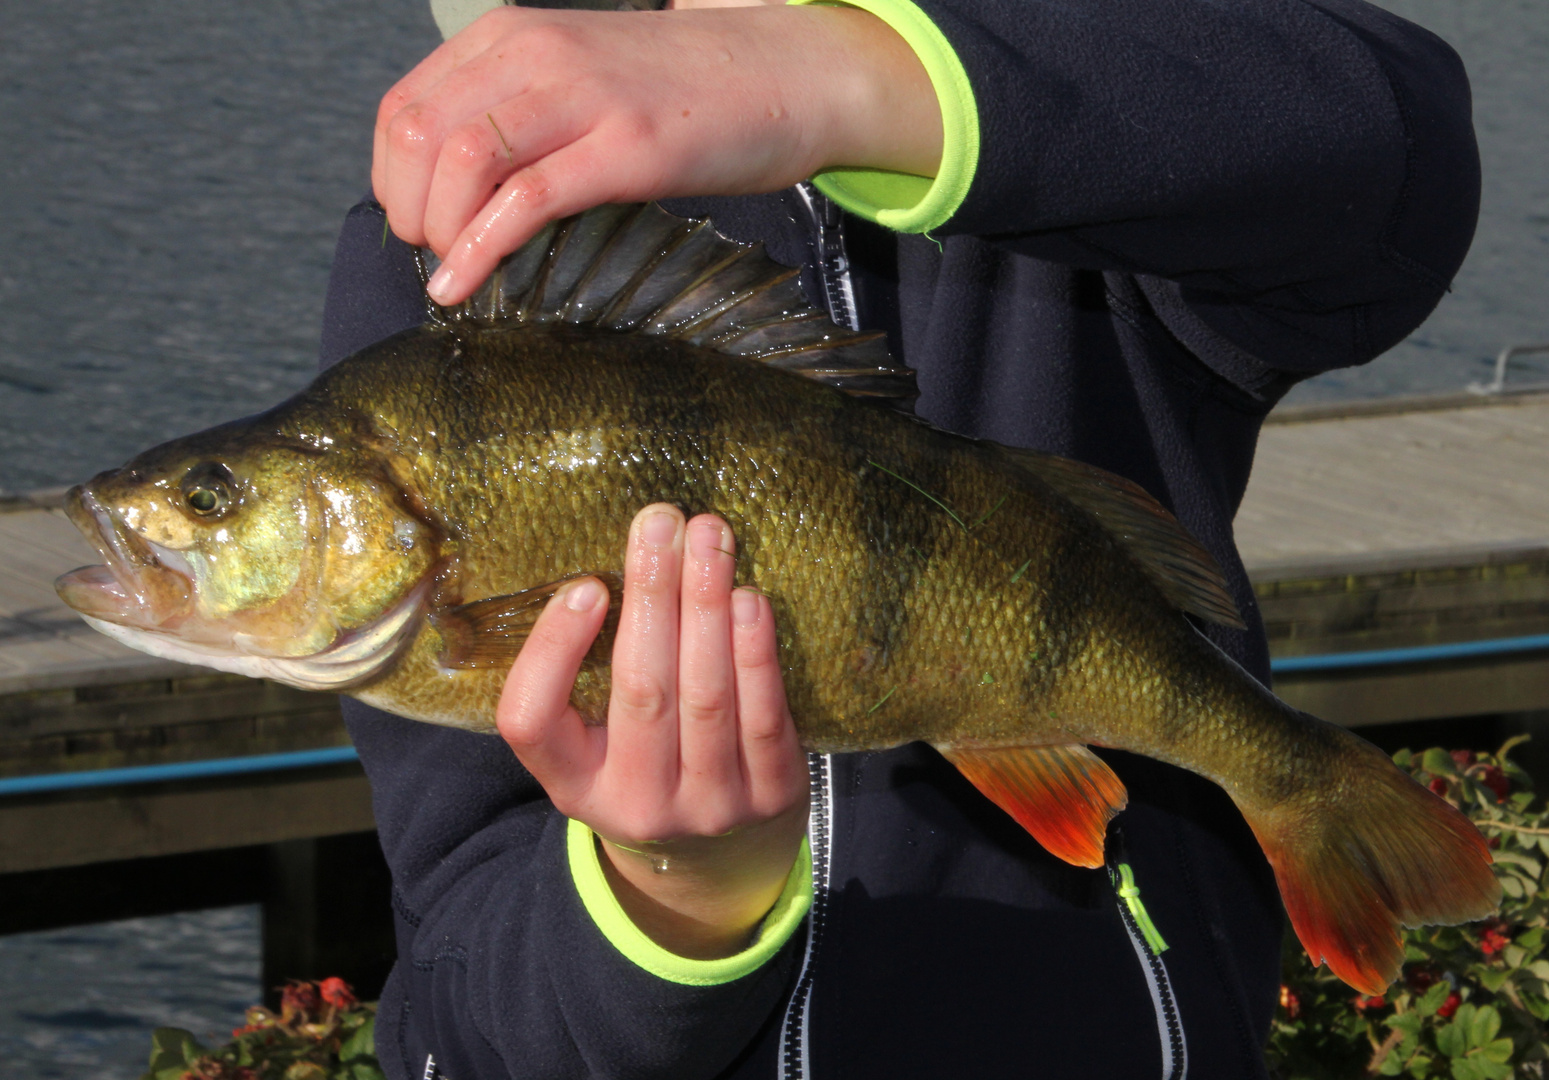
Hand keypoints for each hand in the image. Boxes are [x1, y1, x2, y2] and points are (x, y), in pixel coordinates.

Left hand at [373, 2, 941, 303]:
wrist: (786, 72)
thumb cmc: (685, 92)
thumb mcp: (581, 82)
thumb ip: (519, 115)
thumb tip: (456, 187)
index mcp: (513, 36)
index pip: (404, 108)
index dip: (392, 179)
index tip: (419, 223)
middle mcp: (536, 53)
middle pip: (417, 137)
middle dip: (408, 211)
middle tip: (437, 252)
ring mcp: (583, 96)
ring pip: (459, 162)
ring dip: (439, 230)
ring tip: (455, 268)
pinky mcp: (627, 148)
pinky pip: (526, 200)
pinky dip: (479, 250)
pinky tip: (463, 286)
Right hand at [496, 505, 809, 958]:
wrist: (721, 859)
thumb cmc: (648, 768)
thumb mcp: (596, 746)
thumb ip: (588, 675)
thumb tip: (625, 560)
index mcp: (573, 785)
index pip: (532, 723)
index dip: (552, 651)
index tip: (584, 585)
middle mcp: (635, 803)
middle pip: (639, 692)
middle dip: (651, 596)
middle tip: (659, 522)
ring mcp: (708, 806)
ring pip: (705, 696)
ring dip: (708, 606)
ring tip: (709, 537)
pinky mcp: (771, 795)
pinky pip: (764, 714)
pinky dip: (756, 650)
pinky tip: (748, 598)